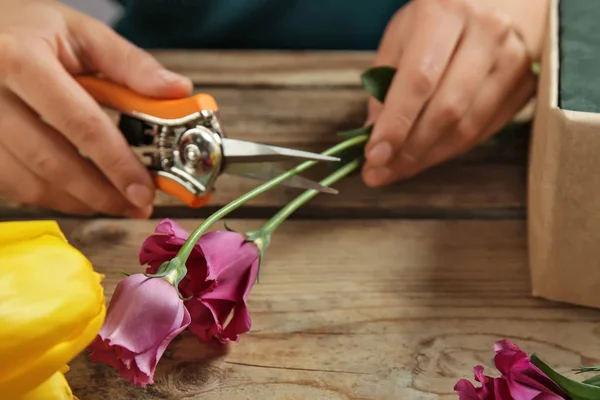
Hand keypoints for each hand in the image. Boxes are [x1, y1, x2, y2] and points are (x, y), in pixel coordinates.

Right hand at [0, 0, 191, 216]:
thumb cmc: (28, 29)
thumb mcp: (81, 32)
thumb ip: (130, 63)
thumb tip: (177, 90)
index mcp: (21, 58)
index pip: (80, 123)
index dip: (116, 163)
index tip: (143, 189)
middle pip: (52, 162)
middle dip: (101, 193)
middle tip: (136, 205)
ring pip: (29, 183)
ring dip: (78, 201)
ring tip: (115, 202)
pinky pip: (13, 186)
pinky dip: (52, 196)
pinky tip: (80, 193)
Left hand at [362, 0, 542, 186]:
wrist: (504, 0)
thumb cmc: (441, 16)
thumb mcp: (402, 34)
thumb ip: (384, 81)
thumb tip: (372, 133)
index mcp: (445, 13)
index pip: (419, 80)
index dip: (396, 124)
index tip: (374, 155)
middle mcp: (485, 34)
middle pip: (446, 109)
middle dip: (408, 150)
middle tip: (379, 172)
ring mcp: (512, 60)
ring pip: (467, 126)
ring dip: (427, 157)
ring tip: (396, 171)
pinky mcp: (525, 84)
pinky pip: (483, 130)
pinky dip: (450, 150)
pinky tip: (425, 157)